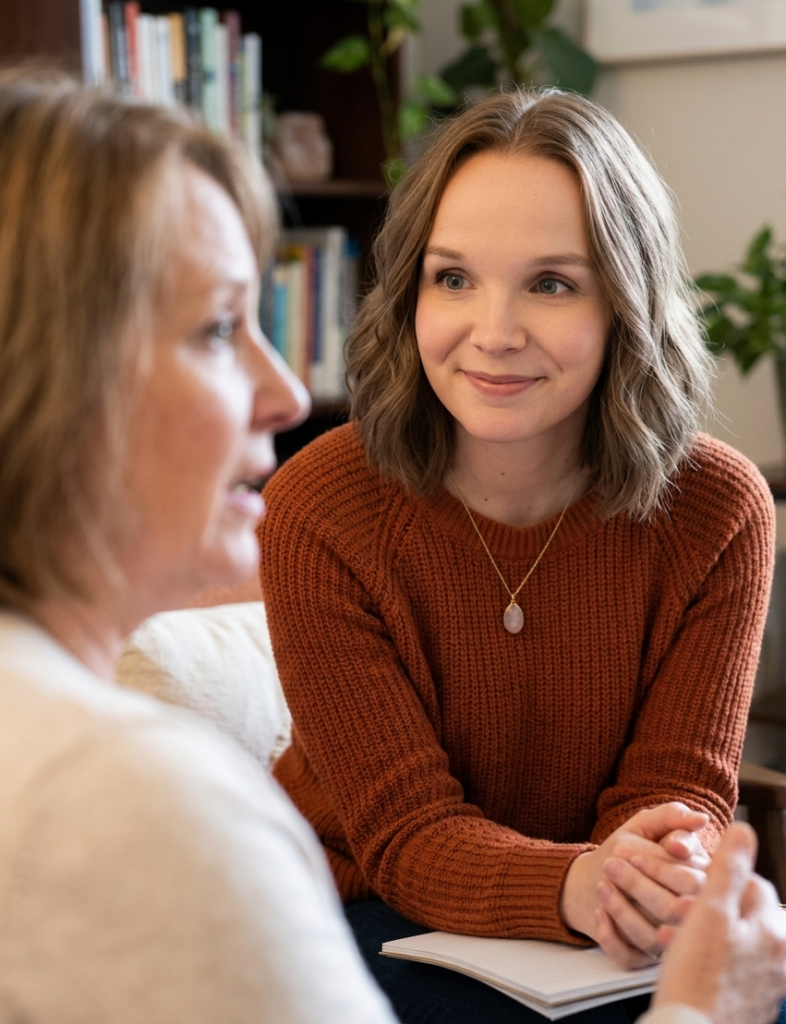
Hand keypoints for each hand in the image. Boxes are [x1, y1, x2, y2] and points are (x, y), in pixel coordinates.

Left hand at [560, 803, 708, 967]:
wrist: (591, 880)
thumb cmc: (625, 850)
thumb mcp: (645, 826)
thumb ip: (670, 817)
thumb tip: (699, 819)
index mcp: (699, 884)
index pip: (693, 881)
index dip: (662, 865)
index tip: (626, 849)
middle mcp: (687, 917)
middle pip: (672, 910)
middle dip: (639, 885)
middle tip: (611, 864)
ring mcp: (666, 941)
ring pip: (651, 938)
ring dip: (622, 911)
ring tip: (602, 885)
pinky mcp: (643, 958)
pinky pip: (630, 958)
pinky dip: (612, 938)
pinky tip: (601, 915)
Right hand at [653, 822, 785, 1023]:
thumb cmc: (697, 979)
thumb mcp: (709, 911)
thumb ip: (727, 869)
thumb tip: (744, 831)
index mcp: (773, 933)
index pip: (751, 884)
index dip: (716, 878)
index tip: (689, 883)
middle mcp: (776, 960)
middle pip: (740, 914)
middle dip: (705, 908)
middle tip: (677, 913)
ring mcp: (764, 985)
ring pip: (731, 942)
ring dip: (702, 935)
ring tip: (673, 941)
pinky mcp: (748, 1003)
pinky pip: (727, 970)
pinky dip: (706, 962)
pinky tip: (684, 966)